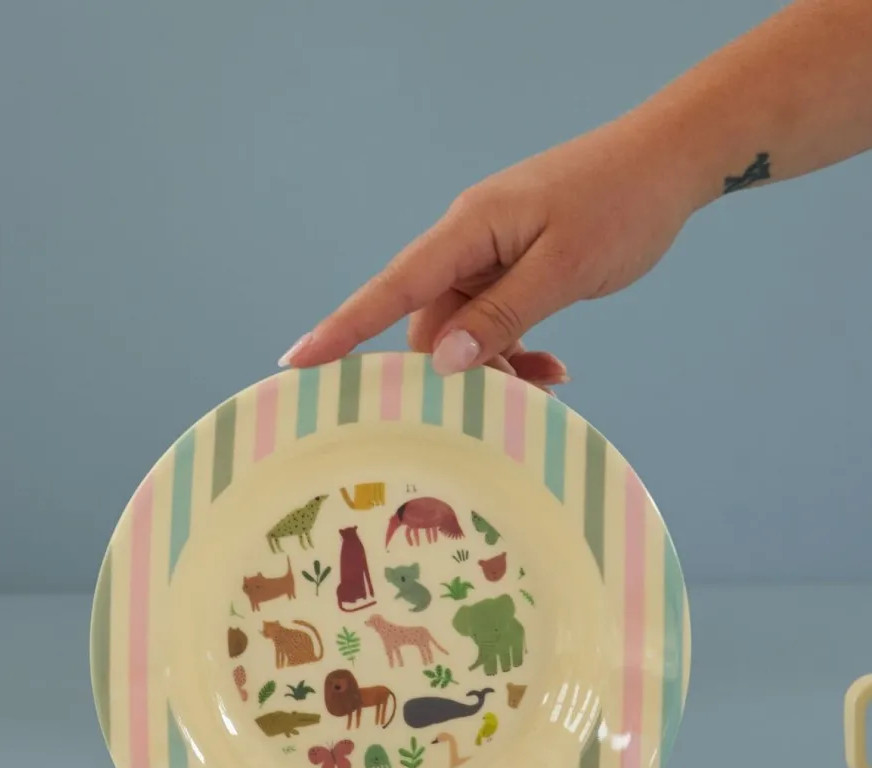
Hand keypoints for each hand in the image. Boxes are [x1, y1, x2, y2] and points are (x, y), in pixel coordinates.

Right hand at [279, 113, 699, 386]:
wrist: (670, 161)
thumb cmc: (622, 202)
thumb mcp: (563, 267)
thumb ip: (503, 315)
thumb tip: (444, 361)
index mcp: (469, 230)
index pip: (392, 288)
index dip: (343, 330)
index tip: (297, 363)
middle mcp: (469, 243)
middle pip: (432, 326)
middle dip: (458, 373)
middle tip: (510, 406)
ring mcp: (491, 256)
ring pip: (467, 332)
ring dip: (498, 367)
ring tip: (549, 385)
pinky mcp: (515, 267)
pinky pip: (496, 322)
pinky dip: (517, 349)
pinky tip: (553, 369)